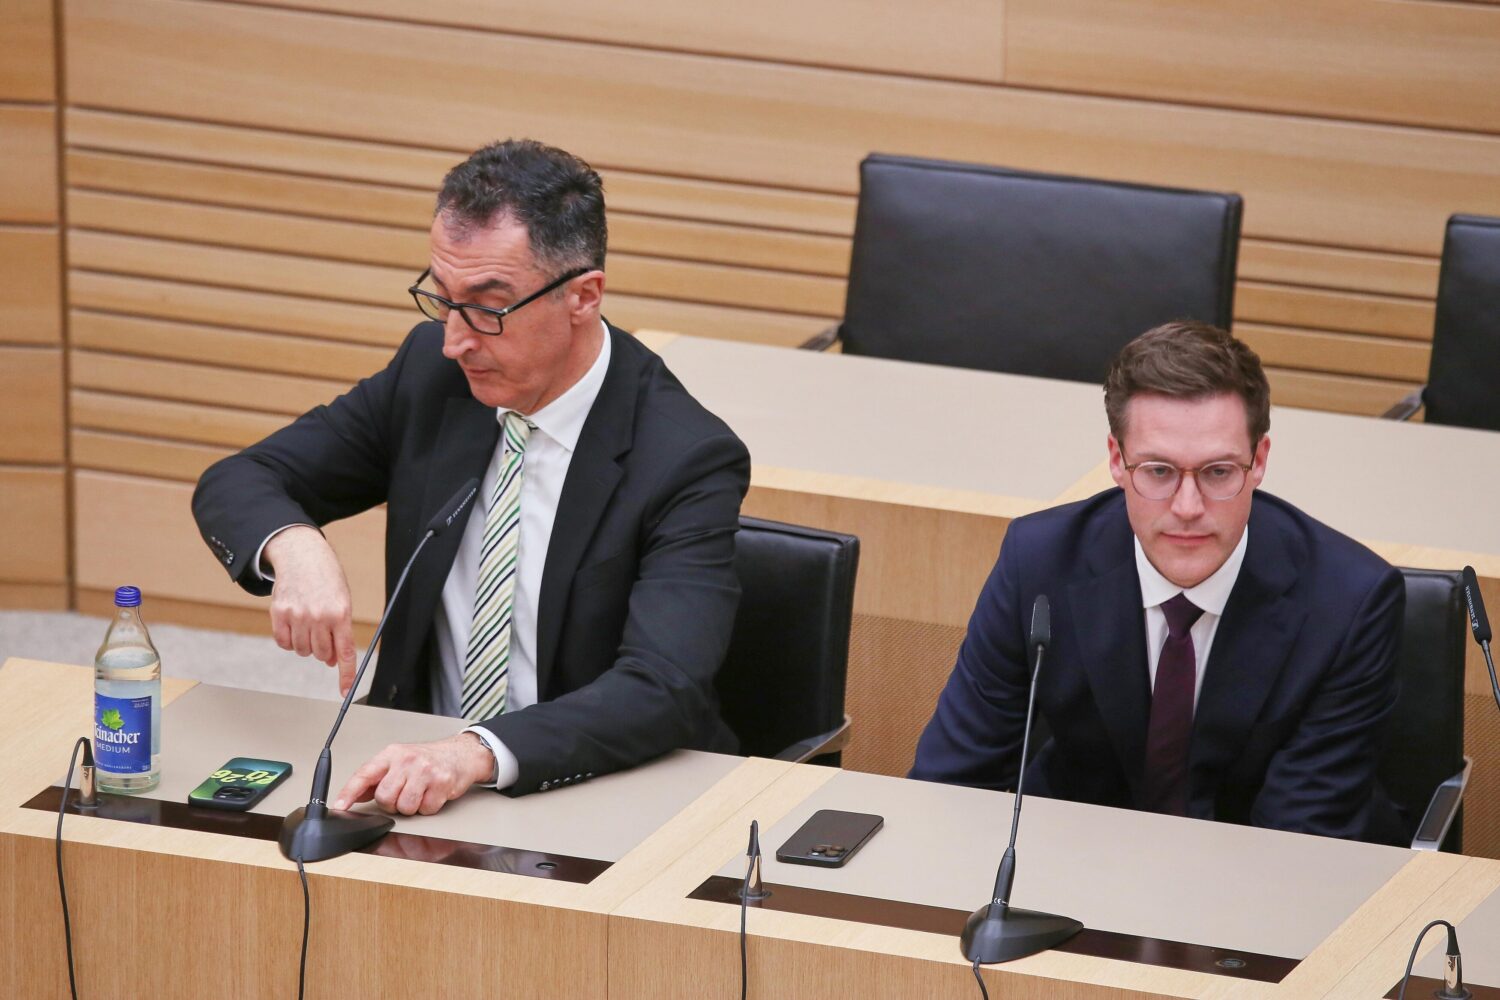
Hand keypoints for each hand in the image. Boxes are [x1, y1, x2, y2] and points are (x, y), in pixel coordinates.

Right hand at [264, 526, 357, 694]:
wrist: (302, 556)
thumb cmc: (327, 580)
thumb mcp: (342, 601)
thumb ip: (340, 631)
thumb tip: (333, 660)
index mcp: (340, 613)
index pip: (345, 652)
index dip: (346, 675)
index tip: (346, 692)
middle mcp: (319, 616)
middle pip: (321, 655)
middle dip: (324, 651)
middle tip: (323, 634)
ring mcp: (297, 615)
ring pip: (302, 651)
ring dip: (306, 644)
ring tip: (309, 623)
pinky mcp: (279, 613)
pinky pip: (283, 643)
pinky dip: (289, 641)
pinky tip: (294, 625)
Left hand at [333, 733, 495, 816]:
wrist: (461, 754)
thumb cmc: (428, 759)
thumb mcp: (398, 761)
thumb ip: (376, 779)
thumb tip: (354, 795)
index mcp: (391, 754)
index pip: (365, 774)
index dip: (349, 791)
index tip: (339, 805)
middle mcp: (407, 760)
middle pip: (385, 797)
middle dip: (392, 803)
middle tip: (403, 793)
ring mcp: (425, 771)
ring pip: (405, 806)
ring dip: (411, 807)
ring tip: (419, 793)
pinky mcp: (441, 783)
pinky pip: (425, 809)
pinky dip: (428, 807)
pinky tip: (432, 794)